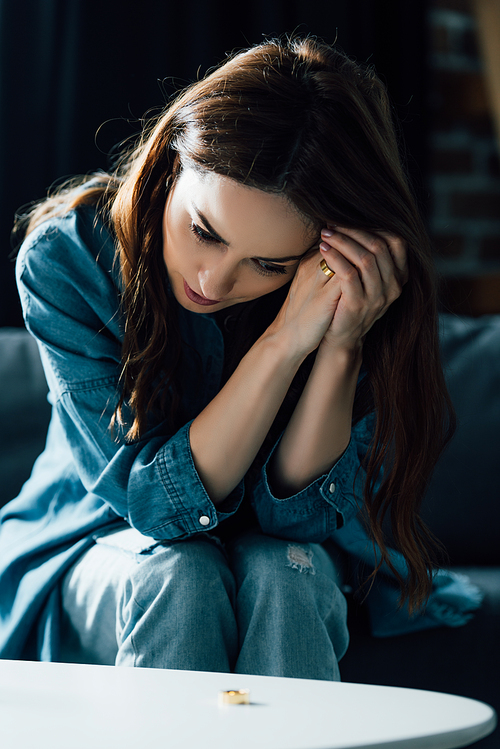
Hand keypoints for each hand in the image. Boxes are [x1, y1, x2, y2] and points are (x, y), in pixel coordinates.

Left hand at [316, 225, 407, 351]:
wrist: (341, 336)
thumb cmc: (351, 300)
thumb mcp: (369, 279)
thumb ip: (373, 256)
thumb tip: (361, 220)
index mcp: (399, 276)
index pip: (396, 241)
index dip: (373, 226)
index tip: (351, 219)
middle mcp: (393, 286)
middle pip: (379, 246)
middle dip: (354, 230)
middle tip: (333, 224)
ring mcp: (377, 297)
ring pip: (365, 258)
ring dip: (343, 241)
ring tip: (326, 234)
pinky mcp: (358, 305)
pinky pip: (349, 274)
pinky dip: (335, 258)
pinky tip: (323, 250)